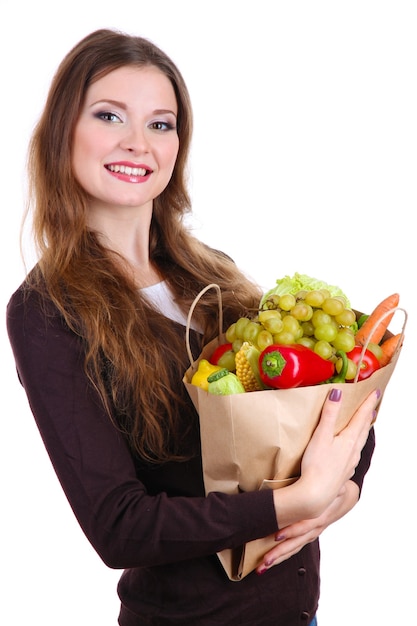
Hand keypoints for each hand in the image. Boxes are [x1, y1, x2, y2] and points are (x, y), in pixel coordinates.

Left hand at [257, 480, 359, 573]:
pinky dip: (282, 555)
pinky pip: (294, 547)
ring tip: (262, 567)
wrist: (345, 498)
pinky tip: (270, 561)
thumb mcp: (338, 487)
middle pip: (296, 543)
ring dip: (278, 558)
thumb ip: (336, 489)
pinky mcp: (308, 535)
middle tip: (265, 561)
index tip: (276, 536)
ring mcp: (312, 534)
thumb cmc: (337, 490)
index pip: (305, 527)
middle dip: (279, 553)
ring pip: (294, 548)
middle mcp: (315, 529)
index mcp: (320, 516)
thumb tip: (340, 488)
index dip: (291, 531)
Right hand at [271, 387, 378, 527]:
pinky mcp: (343, 472)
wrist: (316, 494)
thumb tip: (338, 393)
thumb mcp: (321, 435)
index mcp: (349, 439)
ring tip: (364, 424)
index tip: (376, 392)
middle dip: (368, 415)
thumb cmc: (317, 466)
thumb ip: (329, 414)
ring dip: (363, 430)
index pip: (361, 417)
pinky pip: (353, 454)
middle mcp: (353, 451)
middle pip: (364, 429)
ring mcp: (349, 463)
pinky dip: (355, 445)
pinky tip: (350, 449)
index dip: (368, 403)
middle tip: (372, 405)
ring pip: (360, 442)